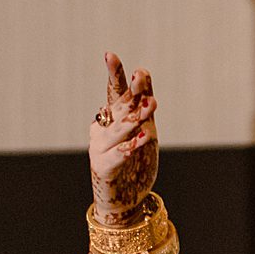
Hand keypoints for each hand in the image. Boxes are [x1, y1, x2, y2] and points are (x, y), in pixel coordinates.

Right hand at [89, 52, 157, 224]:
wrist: (125, 198)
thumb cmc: (136, 162)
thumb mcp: (146, 129)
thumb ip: (143, 104)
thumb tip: (143, 71)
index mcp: (113, 119)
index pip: (114, 92)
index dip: (114, 75)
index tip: (110, 55)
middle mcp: (103, 130)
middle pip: (118, 109)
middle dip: (129, 93)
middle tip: (140, 77)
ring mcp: (101, 148)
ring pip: (120, 130)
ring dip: (136, 118)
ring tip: (152, 105)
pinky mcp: (104, 167)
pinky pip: (119, 155)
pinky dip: (131, 146)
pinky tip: (143, 138)